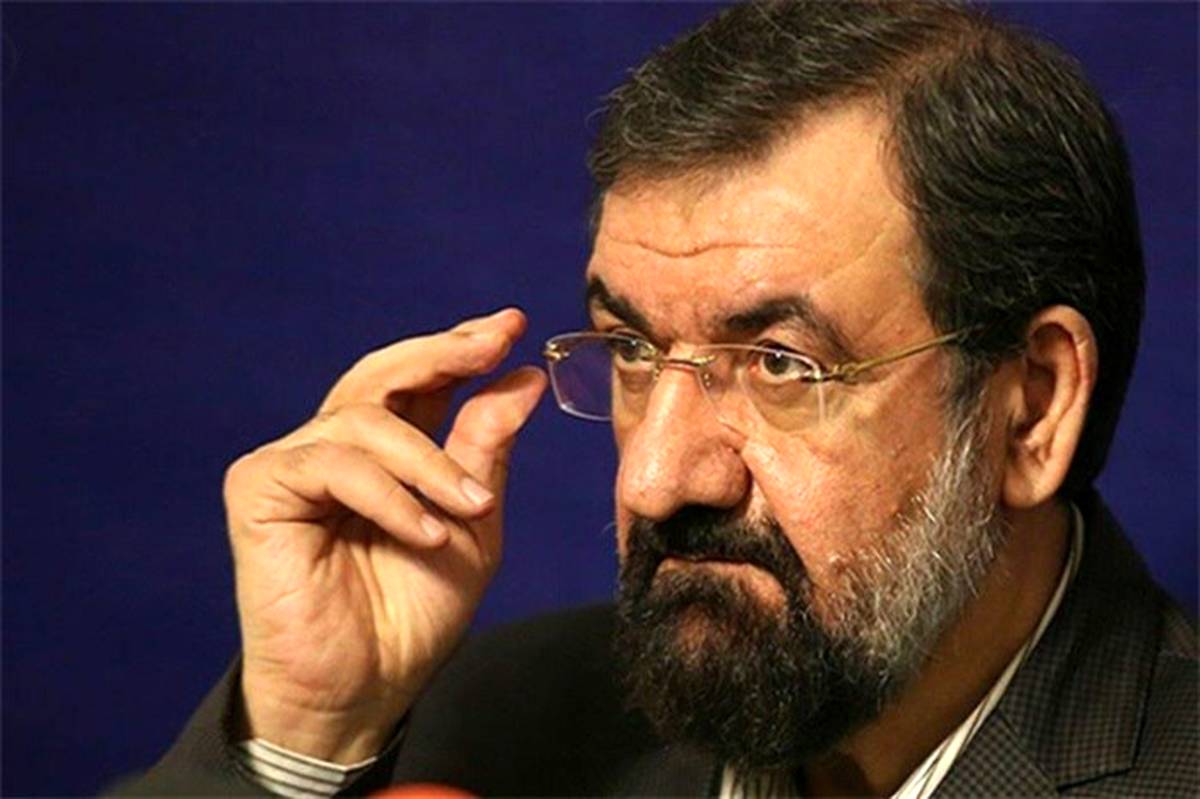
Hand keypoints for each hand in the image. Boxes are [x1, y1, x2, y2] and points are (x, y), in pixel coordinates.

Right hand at [223, 308, 546, 762]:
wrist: (364, 690)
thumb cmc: (414, 615)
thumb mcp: (473, 524)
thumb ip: (487, 450)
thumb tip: (523, 379)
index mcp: (385, 453)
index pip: (417, 380)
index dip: (460, 348)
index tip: (512, 326)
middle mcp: (335, 448)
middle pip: (381, 372)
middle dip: (442, 354)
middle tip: (493, 344)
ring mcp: (293, 464)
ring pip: (366, 419)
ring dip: (431, 464)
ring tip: (471, 511)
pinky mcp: (259, 490)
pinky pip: (333, 464)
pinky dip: (389, 496)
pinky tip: (425, 534)